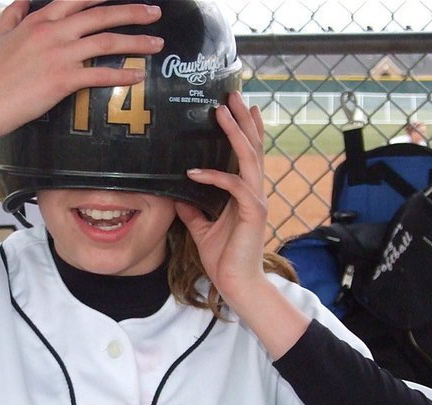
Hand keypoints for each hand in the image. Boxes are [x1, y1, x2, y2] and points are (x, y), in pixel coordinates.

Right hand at [0, 0, 164, 136]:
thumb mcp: (0, 35)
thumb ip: (14, 15)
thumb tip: (23, 0)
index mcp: (40, 20)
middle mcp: (53, 32)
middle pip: (101, 15)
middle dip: (133, 12)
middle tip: (155, 12)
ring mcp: (60, 55)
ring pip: (107, 42)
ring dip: (136, 42)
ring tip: (156, 43)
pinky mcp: (63, 80)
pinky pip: (100, 74)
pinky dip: (123, 74)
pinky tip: (138, 75)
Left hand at [175, 91, 268, 315]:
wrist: (236, 284)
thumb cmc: (223, 259)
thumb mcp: (201, 229)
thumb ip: (192, 210)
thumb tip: (176, 194)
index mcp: (244, 193)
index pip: (246, 154)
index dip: (243, 130)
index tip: (236, 108)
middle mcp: (253, 191)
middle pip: (252, 146)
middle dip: (242, 119)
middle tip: (232, 94)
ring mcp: (256, 200)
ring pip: (249, 157)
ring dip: (236, 132)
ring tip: (222, 111)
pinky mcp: (253, 212)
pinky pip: (234, 185)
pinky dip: (214, 176)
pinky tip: (194, 171)